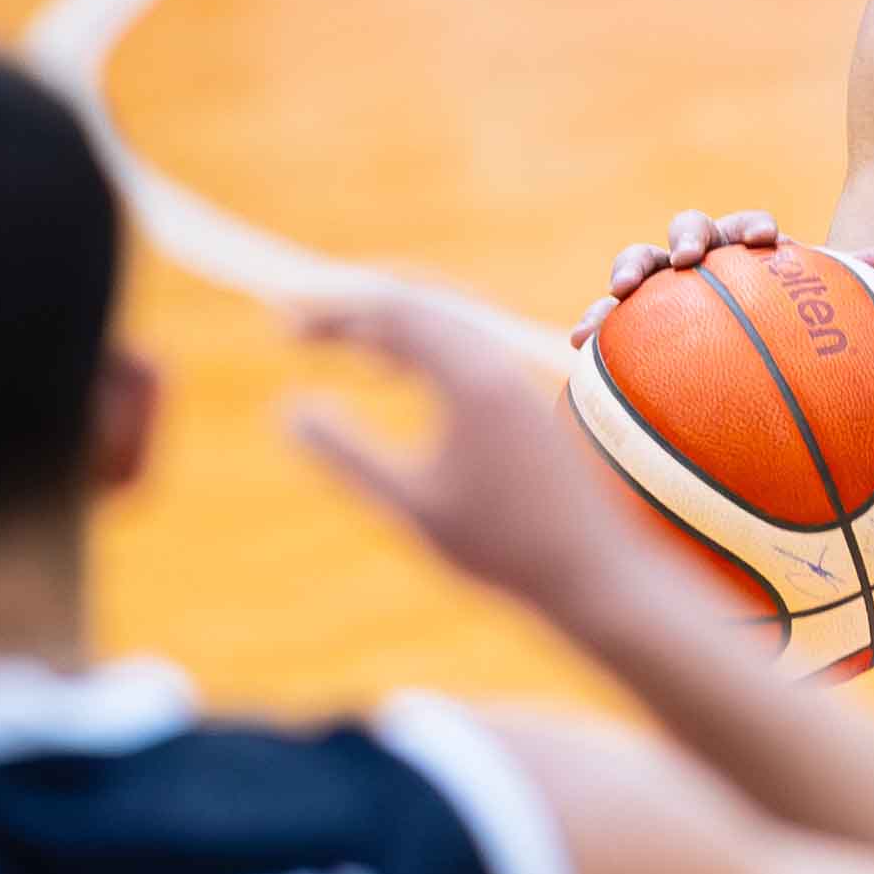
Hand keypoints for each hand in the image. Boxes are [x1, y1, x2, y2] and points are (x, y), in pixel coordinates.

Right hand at [291, 285, 637, 615]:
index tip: (280, 327)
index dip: (330, 313)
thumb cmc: (502, 547)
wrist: (593, 570)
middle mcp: (498, 364)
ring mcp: (516, 379)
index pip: (390, 313)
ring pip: (444, 321)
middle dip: (356, 307)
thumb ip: (346, 454)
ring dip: (390, 323)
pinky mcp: (524, 399)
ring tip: (342, 344)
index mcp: (471, 377)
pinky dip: (421, 344)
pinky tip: (396, 373)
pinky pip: (465, 345)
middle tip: (300, 323)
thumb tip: (286, 410)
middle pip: (418, 302)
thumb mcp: (410, 504)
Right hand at [568, 209, 873, 349]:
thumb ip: (851, 286)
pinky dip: (591, 322)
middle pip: (688, 229)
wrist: (737, 357)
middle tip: (692, 257)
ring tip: (623, 289)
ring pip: (638, 263)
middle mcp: (700, 260)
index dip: (753, 226)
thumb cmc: (781, 331)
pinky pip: (605, 318)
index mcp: (744, 249)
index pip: (748, 226)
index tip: (766, 241)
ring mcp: (659, 288)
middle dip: (688, 236)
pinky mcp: (627, 322)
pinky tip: (577, 344)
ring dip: (629, 268)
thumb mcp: (817, 313)